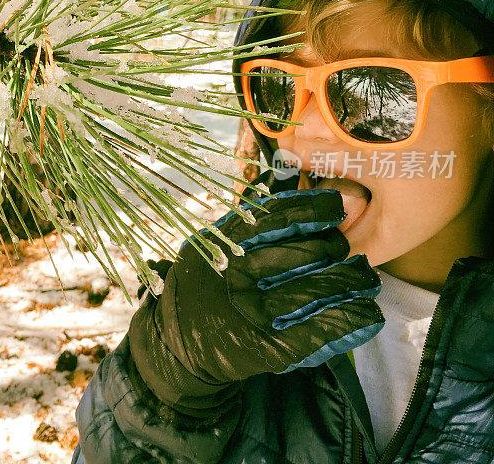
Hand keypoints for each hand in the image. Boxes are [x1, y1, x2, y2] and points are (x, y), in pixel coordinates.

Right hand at [128, 188, 383, 413]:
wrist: (180, 346)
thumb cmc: (200, 290)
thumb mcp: (209, 248)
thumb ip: (244, 227)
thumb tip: (292, 202)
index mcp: (226, 244)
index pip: (280, 216)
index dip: (315, 208)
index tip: (336, 206)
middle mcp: (242, 273)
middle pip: (311, 250)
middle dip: (337, 246)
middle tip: (345, 248)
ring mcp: (258, 311)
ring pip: (325, 287)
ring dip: (355, 280)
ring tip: (365, 278)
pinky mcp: (274, 346)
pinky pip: (325, 327)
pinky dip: (353, 319)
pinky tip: (367, 313)